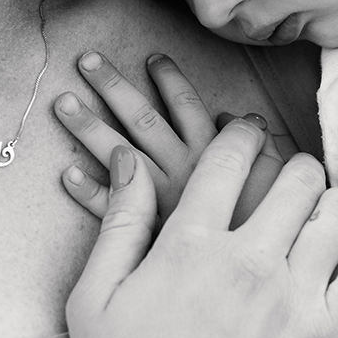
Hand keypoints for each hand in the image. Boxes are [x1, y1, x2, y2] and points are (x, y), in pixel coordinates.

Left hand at [54, 51, 284, 224]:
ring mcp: (160, 197)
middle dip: (114, 87)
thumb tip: (233, 116)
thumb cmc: (262, 226)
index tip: (151, 58)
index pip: (187, 105)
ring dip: (89, 127)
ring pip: (119, 154)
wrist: (247, 279)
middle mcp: (182, 167)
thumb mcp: (273, 181)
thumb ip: (259, 145)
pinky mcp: (146, 230)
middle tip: (88, 61)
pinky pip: (110, 208)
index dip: (169, 79)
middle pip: (143, 118)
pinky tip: (68, 173)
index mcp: (211, 153)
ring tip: (63, 103)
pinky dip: (88, 190)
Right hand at [59, 120, 337, 337]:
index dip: (241, 134)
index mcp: (187, 246)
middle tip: (289, 180)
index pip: (229, 157)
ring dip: (332, 198)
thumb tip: (132, 161)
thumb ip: (119, 222)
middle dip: (292, 167)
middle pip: (295, 176)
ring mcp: (295, 299)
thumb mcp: (94, 300)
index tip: (248, 132)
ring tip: (324, 210)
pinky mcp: (331, 337)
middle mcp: (247, 262)